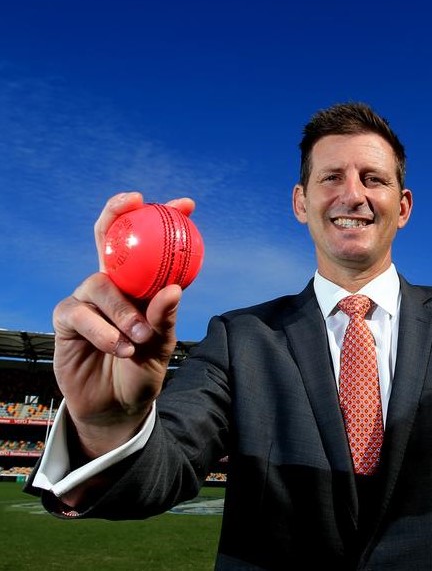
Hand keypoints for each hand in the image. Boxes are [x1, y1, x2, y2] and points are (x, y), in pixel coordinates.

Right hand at [52, 192, 194, 457]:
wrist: (117, 407)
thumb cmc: (142, 371)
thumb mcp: (161, 346)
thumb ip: (164, 318)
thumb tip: (174, 288)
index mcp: (141, 287)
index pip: (151, 247)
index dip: (163, 220)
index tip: (186, 204)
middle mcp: (114, 286)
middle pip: (108, 239)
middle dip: (117, 213)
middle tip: (134, 202)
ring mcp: (88, 300)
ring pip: (98, 282)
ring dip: (121, 310)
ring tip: (139, 337)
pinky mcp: (67, 320)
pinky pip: (79, 314)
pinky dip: (102, 331)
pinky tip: (119, 348)